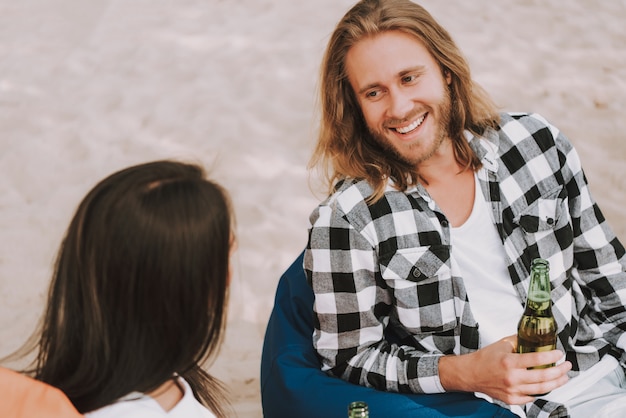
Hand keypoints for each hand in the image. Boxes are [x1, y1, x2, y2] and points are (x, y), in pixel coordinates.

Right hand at [439, 335, 571, 404]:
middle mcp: (512, 377)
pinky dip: (541, 392)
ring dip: (556, 383)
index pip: (537, 359)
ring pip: (542, 389)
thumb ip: (518, 340)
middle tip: (566, 366)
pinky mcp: (511, 399)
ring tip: (563, 377)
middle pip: (544, 377)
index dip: (552, 356)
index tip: (559, 354)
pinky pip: (532, 398)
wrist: (471, 374)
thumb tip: (533, 336)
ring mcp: (512, 390)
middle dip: (560, 371)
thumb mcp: (501, 344)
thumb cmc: (484, 359)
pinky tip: (546, 386)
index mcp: (509, 362)